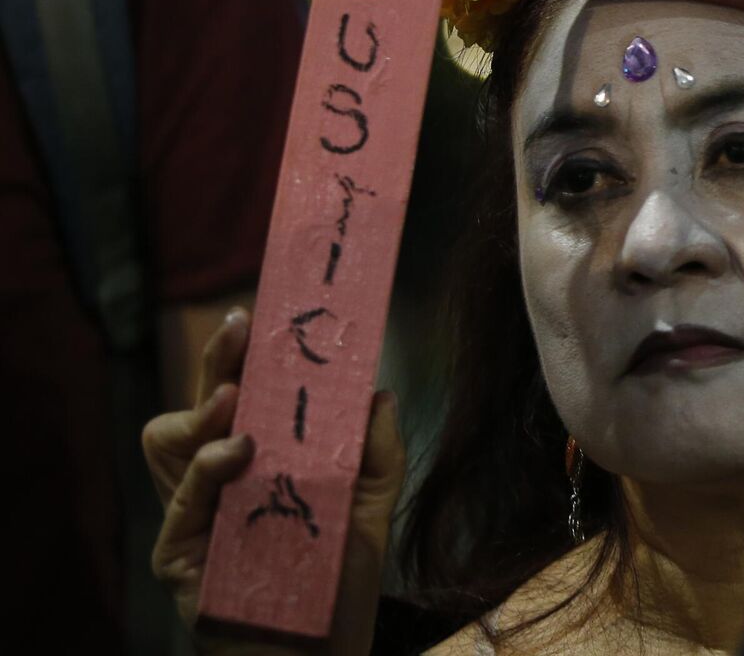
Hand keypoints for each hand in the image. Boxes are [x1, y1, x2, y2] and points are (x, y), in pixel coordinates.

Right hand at [141, 307, 407, 653]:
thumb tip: (378, 391)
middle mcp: (219, 482)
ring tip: (236, 396)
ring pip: (170, 443)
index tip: (261, 315)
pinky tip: (237, 451)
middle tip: (242, 331)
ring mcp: (195, 517)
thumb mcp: (371, 508)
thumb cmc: (341, 584)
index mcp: (258, 462)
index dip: (241, 357)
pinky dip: (207, 470)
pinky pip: (179, 503)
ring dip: (204, 411)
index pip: (239, 396)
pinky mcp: (181, 556)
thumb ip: (377, 452)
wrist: (322, 653)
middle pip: (199, 404)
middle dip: (217, 362)